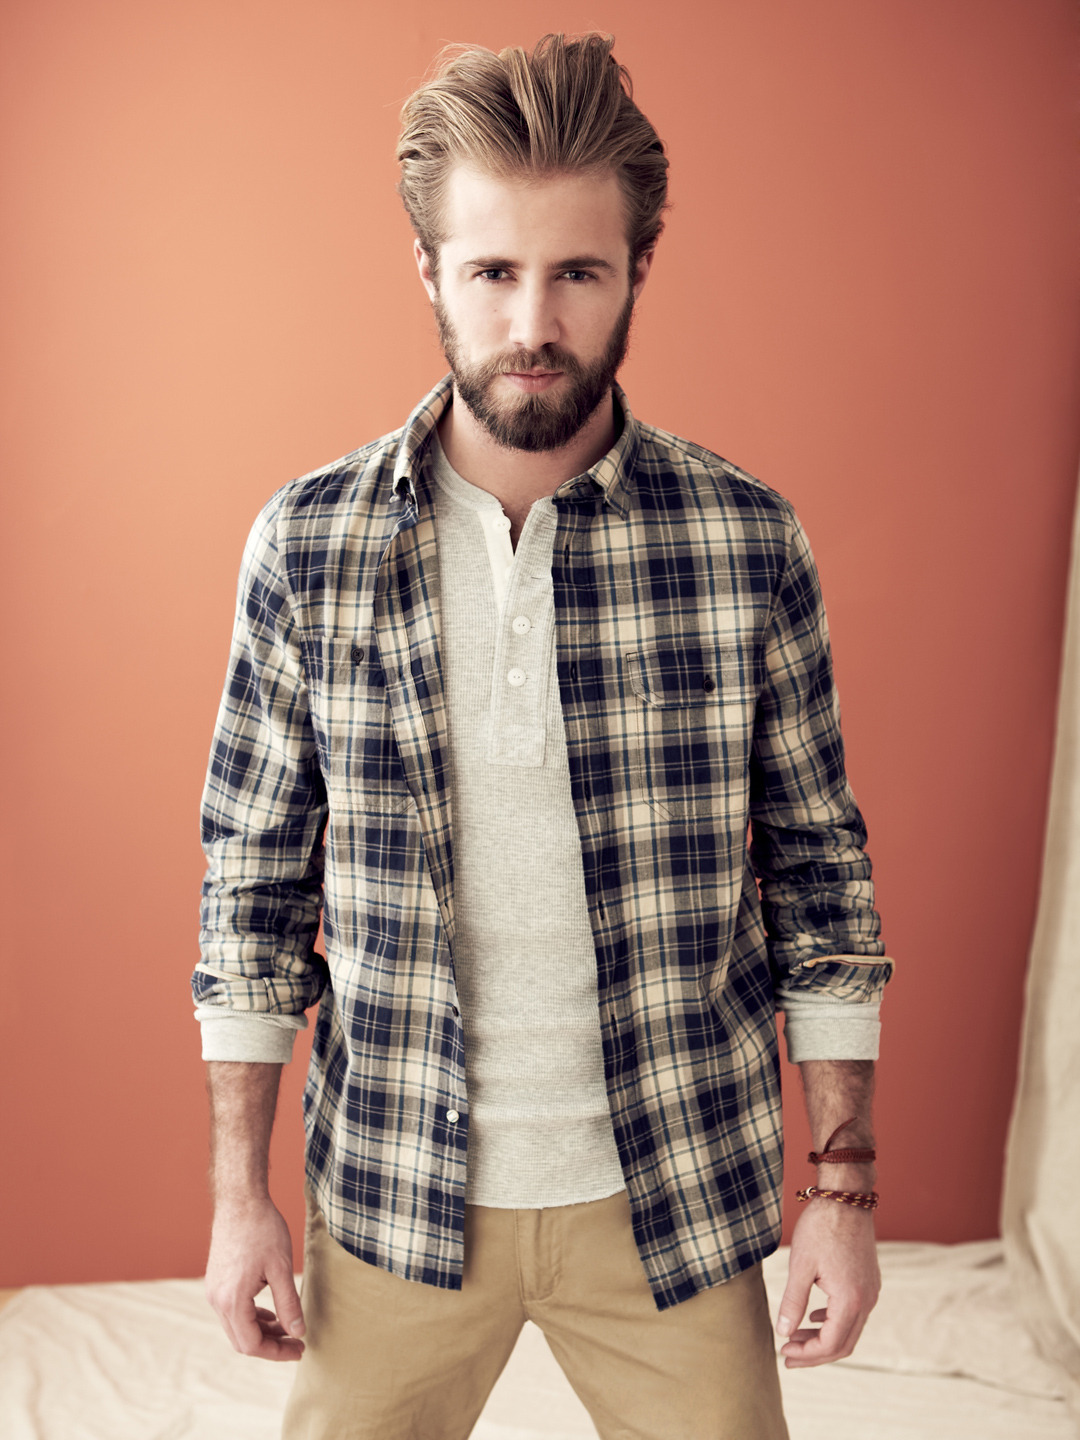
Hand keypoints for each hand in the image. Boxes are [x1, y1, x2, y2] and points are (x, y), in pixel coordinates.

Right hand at [205, 1196, 305, 1360]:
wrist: (240, 1200)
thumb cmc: (262, 1229)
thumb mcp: (281, 1268)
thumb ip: (289, 1303)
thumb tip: (298, 1333)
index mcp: (231, 1300)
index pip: (251, 1344)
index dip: (276, 1352)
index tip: (299, 1349)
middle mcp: (217, 1300)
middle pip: (241, 1340)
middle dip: (270, 1345)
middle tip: (297, 1343)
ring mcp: (214, 1291)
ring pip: (236, 1327)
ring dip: (262, 1331)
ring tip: (289, 1327)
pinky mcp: (216, 1281)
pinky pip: (232, 1311)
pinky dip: (252, 1317)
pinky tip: (271, 1313)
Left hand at [775, 1197, 879, 1366]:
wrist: (846, 1198)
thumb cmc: (821, 1227)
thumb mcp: (800, 1265)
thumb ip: (793, 1301)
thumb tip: (783, 1332)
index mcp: (850, 1300)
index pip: (830, 1344)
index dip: (807, 1354)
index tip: (784, 1352)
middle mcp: (867, 1301)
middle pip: (843, 1344)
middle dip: (814, 1353)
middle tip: (788, 1355)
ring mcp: (871, 1291)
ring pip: (850, 1330)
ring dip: (824, 1337)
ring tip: (796, 1337)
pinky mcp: (869, 1282)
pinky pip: (854, 1313)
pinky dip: (834, 1322)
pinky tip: (815, 1317)